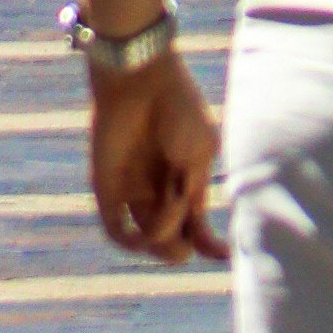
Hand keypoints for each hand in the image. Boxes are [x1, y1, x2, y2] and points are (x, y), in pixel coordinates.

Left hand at [90, 48, 225, 260]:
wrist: (140, 77)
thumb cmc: (177, 109)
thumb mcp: (200, 152)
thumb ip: (190, 196)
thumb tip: (173, 228)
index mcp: (185, 178)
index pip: (196, 225)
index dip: (210, 246)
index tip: (224, 255)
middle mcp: (160, 189)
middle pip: (172, 240)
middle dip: (181, 246)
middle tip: (186, 226)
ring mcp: (134, 190)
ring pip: (147, 240)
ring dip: (160, 244)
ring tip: (167, 219)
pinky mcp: (107, 189)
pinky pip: (115, 230)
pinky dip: (129, 243)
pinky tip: (142, 238)